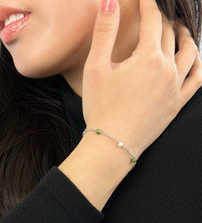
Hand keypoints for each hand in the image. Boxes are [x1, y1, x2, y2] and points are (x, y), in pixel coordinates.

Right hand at [82, 0, 201, 158]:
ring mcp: (175, 88)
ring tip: (180, 30)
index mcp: (147, 58)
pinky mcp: (176, 104)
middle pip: (169, 36)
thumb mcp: (96, 68)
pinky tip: (195, 59)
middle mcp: (167, 69)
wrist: (112, 142)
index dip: (148, 5)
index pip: (152, 21)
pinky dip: (198, 64)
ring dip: (185, 37)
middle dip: (162, 21)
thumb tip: (110, 1)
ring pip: (189, 53)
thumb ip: (104, 32)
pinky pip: (197, 79)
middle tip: (156, 15)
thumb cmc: (100, 106)